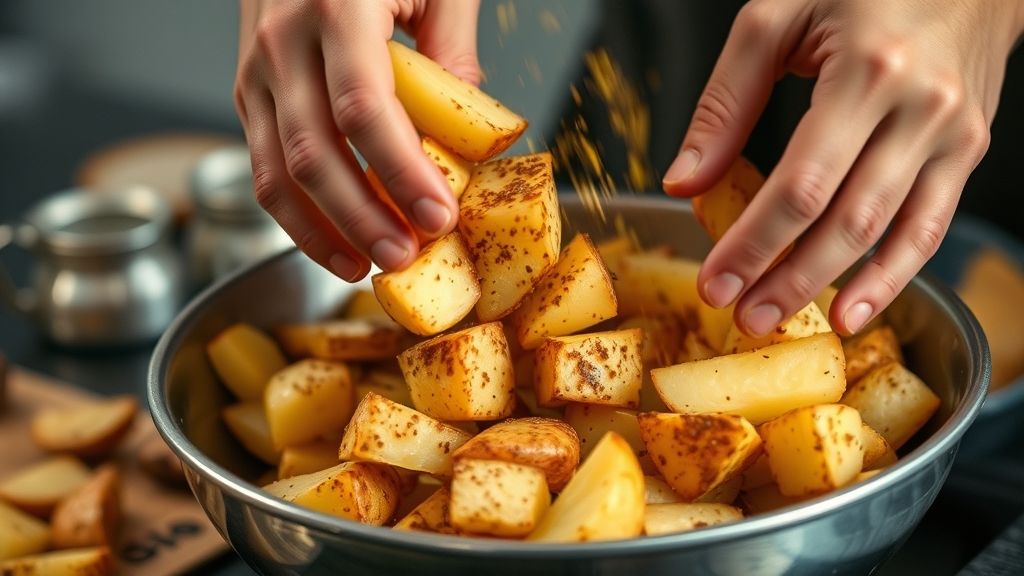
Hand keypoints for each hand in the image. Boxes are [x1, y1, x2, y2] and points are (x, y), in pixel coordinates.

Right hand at [234, 0, 479, 280]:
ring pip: (276, 173)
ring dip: (323, 231)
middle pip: (313, 153)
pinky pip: (263, 167)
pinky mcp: (248, 95)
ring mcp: (256, 72)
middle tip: (405, 256)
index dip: (401, 172)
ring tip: (368, 266)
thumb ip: (453, 47)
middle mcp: (283, 42)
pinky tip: (334, 244)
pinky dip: (297, 216)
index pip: (364, 109)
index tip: (438, 215)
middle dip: (362, 217)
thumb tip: (470, 130)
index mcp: (336, 7)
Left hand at [663, 0, 1023, 335]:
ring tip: (781, 319)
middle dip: (786, 278)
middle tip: (741, 318)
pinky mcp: (966, 152)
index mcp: (867, 72)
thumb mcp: (776, 19)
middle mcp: (918, 109)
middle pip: (844, 219)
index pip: (800, 184)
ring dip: (832, 288)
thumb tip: (686, 181)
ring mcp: (951, 136)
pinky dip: (892, 278)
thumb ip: (725, 102)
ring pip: (888, 234)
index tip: (714, 283)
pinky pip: (929, 228)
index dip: (754, 244)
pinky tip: (855, 312)